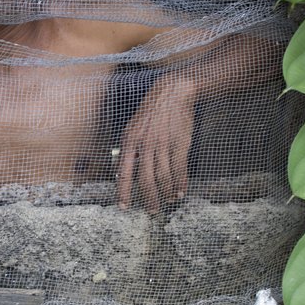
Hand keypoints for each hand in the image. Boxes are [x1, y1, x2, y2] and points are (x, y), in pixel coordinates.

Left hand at [116, 75, 196, 212]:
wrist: (172, 93)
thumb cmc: (151, 112)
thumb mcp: (133, 127)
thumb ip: (129, 149)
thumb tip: (125, 171)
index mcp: (129, 141)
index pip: (124, 172)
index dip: (123, 192)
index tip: (123, 207)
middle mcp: (145, 145)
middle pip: (145, 179)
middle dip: (149, 198)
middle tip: (151, 211)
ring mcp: (163, 145)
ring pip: (163, 177)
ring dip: (166, 192)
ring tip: (168, 200)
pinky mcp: (180, 144)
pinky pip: (179, 169)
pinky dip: (180, 183)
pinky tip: (180, 192)